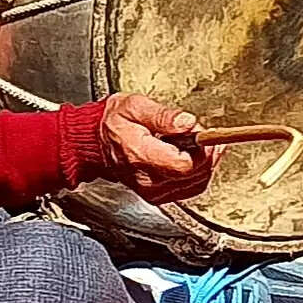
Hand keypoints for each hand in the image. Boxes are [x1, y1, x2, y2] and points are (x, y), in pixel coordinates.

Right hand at [93, 93, 212, 190]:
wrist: (98, 142)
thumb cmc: (115, 123)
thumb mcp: (136, 106)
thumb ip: (163, 115)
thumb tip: (187, 123)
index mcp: (141, 156)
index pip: (184, 164)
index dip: (200, 148)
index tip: (200, 133)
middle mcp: (147, 180)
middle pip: (193, 175)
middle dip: (204, 153)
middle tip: (197, 134)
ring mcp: (152, 192)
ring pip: (196, 183)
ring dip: (203, 163)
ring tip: (194, 143)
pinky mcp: (157, 196)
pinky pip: (190, 189)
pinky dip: (197, 173)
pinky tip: (192, 157)